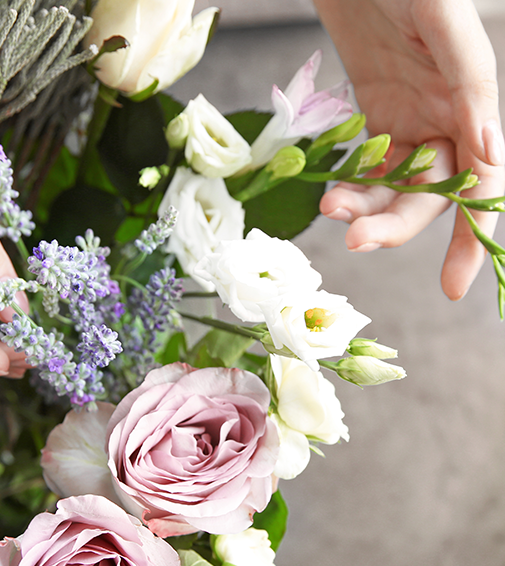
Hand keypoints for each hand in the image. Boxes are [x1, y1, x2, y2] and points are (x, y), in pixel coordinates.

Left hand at [313, 0, 503, 299]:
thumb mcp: (443, 25)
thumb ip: (471, 88)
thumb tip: (490, 153)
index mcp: (475, 104)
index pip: (483, 183)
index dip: (471, 237)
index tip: (452, 286)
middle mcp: (446, 120)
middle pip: (431, 194)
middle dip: (395, 224)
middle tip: (355, 239)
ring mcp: (408, 121)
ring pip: (394, 187)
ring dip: (365, 208)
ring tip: (331, 208)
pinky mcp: (374, 117)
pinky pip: (366, 166)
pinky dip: (350, 185)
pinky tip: (330, 193)